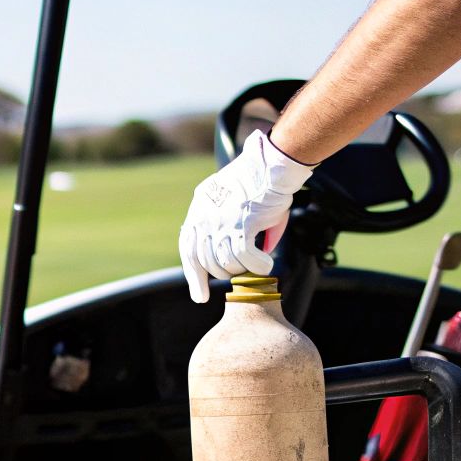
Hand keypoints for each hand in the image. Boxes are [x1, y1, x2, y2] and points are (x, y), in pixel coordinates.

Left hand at [178, 130, 314, 301]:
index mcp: (199, 210)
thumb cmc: (260, 183)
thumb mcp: (235, 203)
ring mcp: (220, 222)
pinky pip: (244, 257)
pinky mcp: (240, 225)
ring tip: (258, 264)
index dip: (193, 276)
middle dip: (223, 274)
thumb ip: (233, 228)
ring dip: (242, 269)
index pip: (188, 249)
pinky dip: (257, 265)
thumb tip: (254, 253)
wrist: (272, 165)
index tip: (199, 296)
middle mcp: (204, 218)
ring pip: (225, 263)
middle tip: (241, 274)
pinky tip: (266, 264)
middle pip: (205, 262)